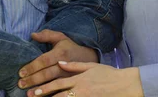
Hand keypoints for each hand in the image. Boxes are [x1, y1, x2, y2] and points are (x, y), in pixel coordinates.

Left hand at [18, 29, 97, 89]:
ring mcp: (68, 76)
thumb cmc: (70, 47)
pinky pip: (60, 90)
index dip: (32, 67)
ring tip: (29, 94)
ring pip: (53, 85)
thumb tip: (32, 35)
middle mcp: (65, 66)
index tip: (21, 73)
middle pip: (47, 74)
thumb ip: (47, 35)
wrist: (89, 57)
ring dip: (40, 91)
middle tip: (21, 84)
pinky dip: (51, 94)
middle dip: (33, 80)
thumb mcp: (61, 38)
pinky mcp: (71, 83)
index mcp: (61, 53)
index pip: (44, 61)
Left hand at [28, 62, 142, 96]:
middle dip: (45, 96)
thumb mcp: (91, 66)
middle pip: (59, 94)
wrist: (124, 84)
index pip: (59, 83)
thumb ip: (74, 65)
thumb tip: (60, 63)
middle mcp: (80, 89)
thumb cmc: (108, 74)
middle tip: (32, 96)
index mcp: (80, 79)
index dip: (46, 87)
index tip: (35, 89)